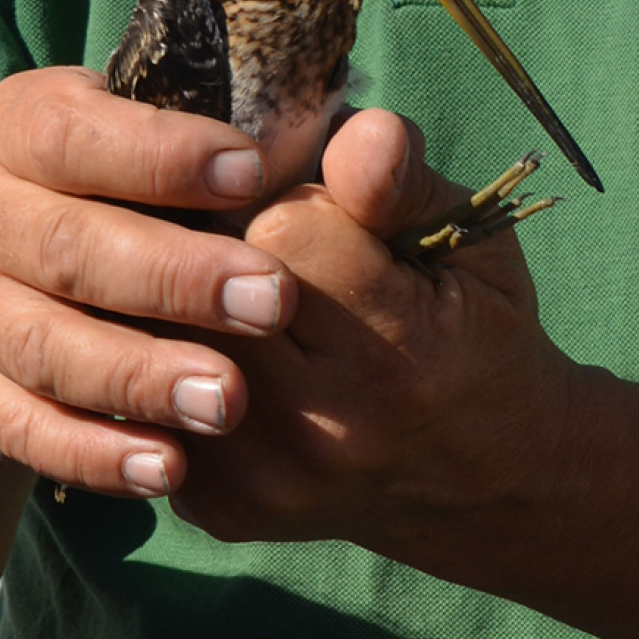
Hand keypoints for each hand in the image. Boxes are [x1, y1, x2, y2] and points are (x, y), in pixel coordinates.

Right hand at [0, 67, 297, 496]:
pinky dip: (93, 449)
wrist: (25, 252)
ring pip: (42, 347)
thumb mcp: (198, 132)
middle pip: (64, 248)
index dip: (160, 155)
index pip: (75, 134)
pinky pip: (22, 429)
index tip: (250, 174)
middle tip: (270, 303)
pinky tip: (169, 466)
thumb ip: (293, 131)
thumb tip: (373, 145)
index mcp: (32, 123)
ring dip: (138, 375)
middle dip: (171, 276)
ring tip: (230, 399)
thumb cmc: (144, 180)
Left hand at [170, 108, 571, 582]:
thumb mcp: (473, 241)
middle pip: (210, 286)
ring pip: (164, 341)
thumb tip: (349, 129)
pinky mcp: (225, 509)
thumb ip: (405, 180)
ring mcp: (268, 481)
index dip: (298, 206)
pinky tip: (227, 359)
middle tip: (280, 261)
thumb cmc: (478, 332)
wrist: (481, 473)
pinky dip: (178, 364)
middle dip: (232, 251)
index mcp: (404, 352)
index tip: (329, 225)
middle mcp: (330, 431)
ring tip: (249, 306)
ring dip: (194, 306)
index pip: (286, 228)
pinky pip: (158, 402)